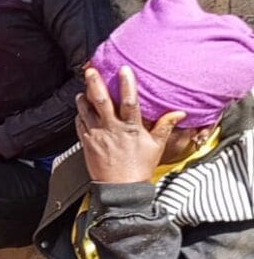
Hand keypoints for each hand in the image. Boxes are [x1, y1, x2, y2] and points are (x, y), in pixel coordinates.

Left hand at [76, 66, 184, 183]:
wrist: (121, 189)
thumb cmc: (139, 168)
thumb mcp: (156, 146)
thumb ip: (165, 126)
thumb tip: (179, 113)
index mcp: (131, 128)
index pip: (129, 101)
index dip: (127, 84)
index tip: (124, 70)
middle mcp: (112, 129)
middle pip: (101, 101)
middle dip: (95, 83)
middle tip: (91, 70)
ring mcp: (97, 135)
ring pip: (86, 111)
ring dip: (83, 98)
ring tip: (83, 88)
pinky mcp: (87, 143)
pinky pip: (80, 124)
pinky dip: (79, 114)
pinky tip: (81, 109)